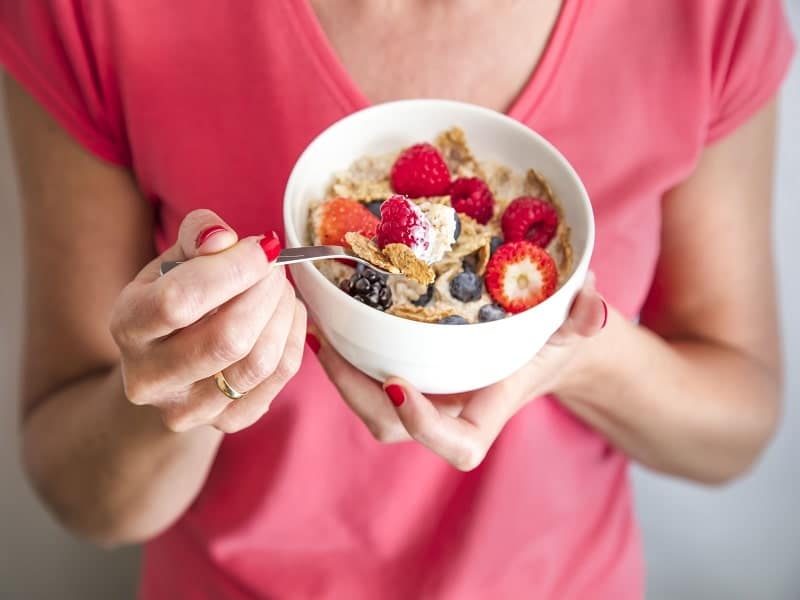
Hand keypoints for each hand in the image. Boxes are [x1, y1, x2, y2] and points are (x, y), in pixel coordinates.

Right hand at [109, 209, 306, 432]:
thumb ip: (196, 236)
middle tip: (275, 268)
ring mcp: (188, 409)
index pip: (178, 302)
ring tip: (280, 289)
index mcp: (127, 326)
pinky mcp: (227, 422)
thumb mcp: (173, 261)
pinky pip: (279, 378)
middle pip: (226, 339)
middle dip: (264, 293)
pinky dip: (293, 338)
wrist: (167, 365)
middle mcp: (149, 378)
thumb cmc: (174, 299)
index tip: (262, 247)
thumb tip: (224, 238)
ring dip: (282, 315)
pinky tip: (286, 315)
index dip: (232, 270)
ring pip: (258, 363)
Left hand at [311, 275, 606, 469]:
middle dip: (355, 393)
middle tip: (331, 347)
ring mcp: (421, 399)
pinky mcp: (404, 378)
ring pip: (369, 405)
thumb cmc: (550, 344)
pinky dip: (344, 356)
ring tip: (318, 331)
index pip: (455, 444)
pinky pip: (366, 379)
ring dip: (340, 374)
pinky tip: (326, 321)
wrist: (533, 345)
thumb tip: (594, 304)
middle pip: (390, 426)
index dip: (423, 424)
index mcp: (485, 413)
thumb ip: (583, 323)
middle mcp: (446, 413)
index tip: (397, 382)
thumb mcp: (568, 331)